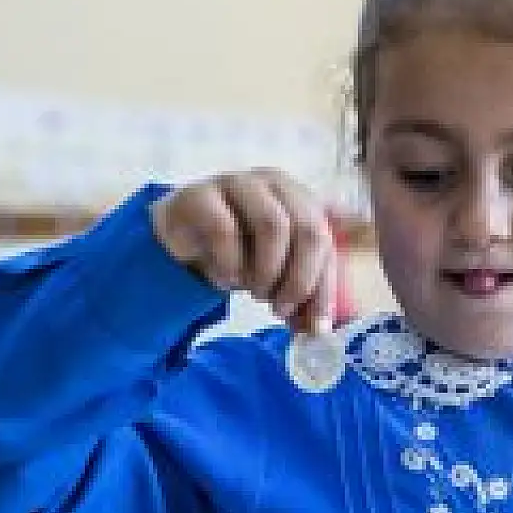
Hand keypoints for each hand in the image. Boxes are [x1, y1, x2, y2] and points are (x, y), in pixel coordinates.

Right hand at [149, 169, 334, 332]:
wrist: (181, 239)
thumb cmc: (239, 252)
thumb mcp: (278, 275)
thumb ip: (302, 296)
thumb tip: (319, 328)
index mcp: (303, 198)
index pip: (331, 239)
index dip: (327, 282)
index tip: (316, 323)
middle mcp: (276, 183)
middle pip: (309, 229)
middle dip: (299, 280)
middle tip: (281, 308)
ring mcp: (238, 183)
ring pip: (273, 225)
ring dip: (267, 272)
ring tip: (255, 293)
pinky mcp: (200, 195)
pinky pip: (224, 231)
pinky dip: (230, 265)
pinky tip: (226, 280)